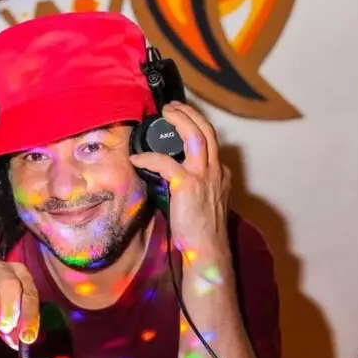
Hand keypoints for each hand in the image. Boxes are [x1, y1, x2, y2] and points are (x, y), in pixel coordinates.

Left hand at [131, 102, 230, 257]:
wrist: (207, 250)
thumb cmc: (201, 231)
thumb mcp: (205, 202)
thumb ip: (195, 186)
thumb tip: (171, 177)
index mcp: (220, 174)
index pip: (211, 143)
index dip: (197, 127)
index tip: (182, 120)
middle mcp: (216, 171)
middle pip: (207, 130)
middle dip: (190, 113)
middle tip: (172, 107)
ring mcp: (204, 176)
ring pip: (195, 135)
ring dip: (179, 120)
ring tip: (165, 113)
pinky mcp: (187, 185)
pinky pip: (165, 162)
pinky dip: (149, 158)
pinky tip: (137, 158)